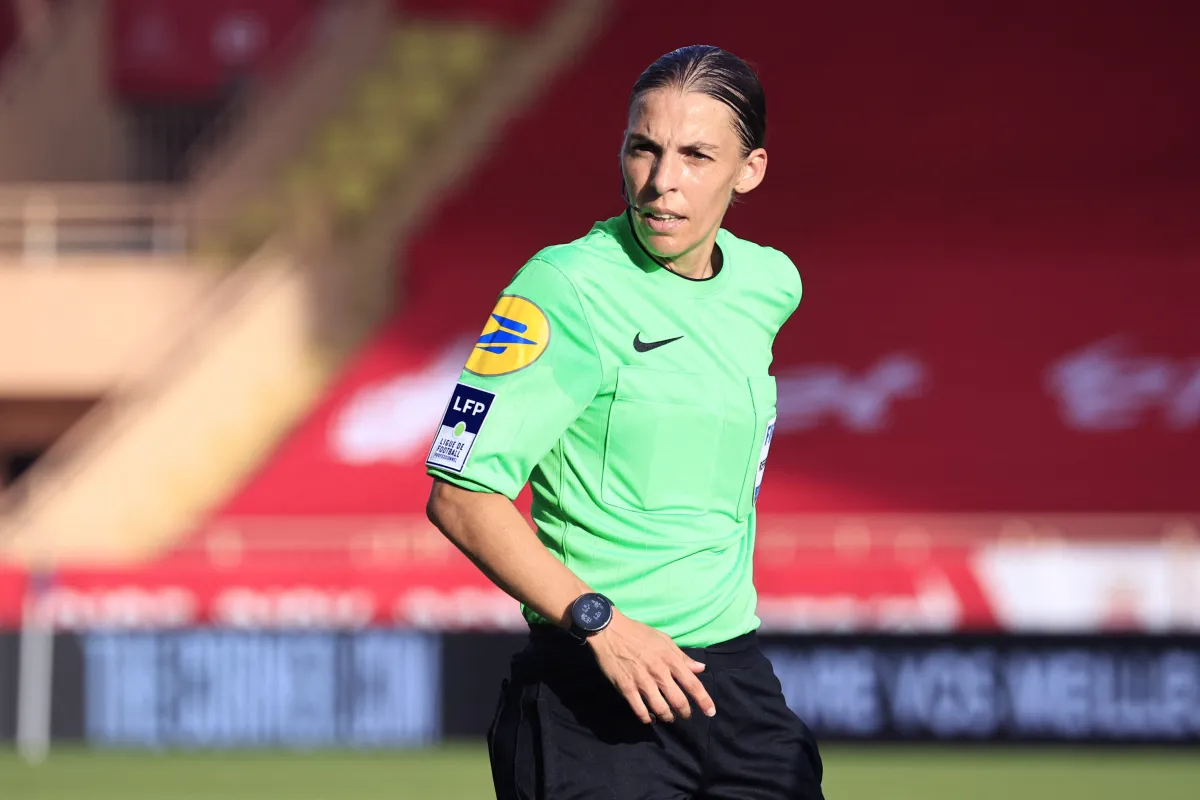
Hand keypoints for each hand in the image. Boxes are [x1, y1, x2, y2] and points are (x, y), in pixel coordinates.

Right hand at [587, 610, 715, 723]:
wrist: (610, 631)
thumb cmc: (639, 633)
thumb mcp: (664, 639)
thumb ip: (682, 656)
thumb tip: (700, 668)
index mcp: (670, 659)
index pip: (692, 684)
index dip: (704, 700)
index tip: (711, 712)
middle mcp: (659, 673)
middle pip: (678, 701)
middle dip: (685, 713)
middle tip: (685, 716)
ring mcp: (642, 682)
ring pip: (660, 709)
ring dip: (667, 717)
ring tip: (668, 717)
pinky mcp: (626, 688)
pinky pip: (640, 710)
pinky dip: (647, 718)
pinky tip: (650, 718)